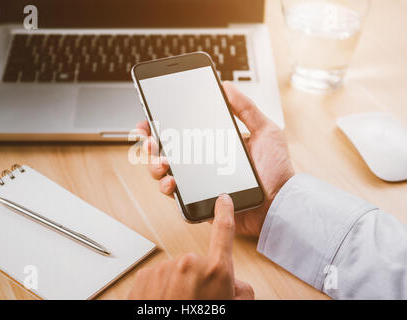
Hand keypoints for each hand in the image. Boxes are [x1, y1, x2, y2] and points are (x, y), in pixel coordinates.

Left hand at [128, 194, 253, 299]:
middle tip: (198, 301)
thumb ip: (240, 292)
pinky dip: (161, 290)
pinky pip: (159, 278)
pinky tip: (164, 304)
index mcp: (216, 270)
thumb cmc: (200, 319)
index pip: (223, 232)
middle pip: (198, 264)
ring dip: (178, 286)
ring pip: (176, 273)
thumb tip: (238, 284)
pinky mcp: (146, 275)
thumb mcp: (231, 306)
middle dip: (199, 279)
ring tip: (179, 305)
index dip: (225, 214)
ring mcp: (165, 268)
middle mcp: (190, 263)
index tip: (223, 200)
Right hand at [136, 82, 293, 236]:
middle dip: (150, 146)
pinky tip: (172, 182)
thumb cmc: (276, 170)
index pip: (181, 134)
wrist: (282, 203)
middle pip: (165, 153)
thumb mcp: (265, 131)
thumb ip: (245, 108)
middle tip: (150, 141)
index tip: (149, 119)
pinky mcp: (201, 203)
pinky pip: (178, 198)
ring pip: (164, 175)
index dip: (160, 127)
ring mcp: (199, 184)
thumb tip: (226, 85)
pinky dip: (168, 190)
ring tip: (162, 163)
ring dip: (154, 166)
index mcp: (212, 145)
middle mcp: (202, 164)